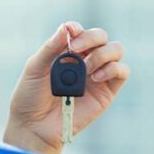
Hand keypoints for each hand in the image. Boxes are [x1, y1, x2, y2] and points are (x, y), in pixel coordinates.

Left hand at [5, 21, 129, 153]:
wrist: (35, 125)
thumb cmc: (30, 97)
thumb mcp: (35, 68)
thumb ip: (51, 47)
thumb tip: (67, 27)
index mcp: (65, 52)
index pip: (79, 31)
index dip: (77, 29)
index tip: (71, 32)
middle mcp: (83, 60)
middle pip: (101, 36)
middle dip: (91, 37)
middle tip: (76, 49)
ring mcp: (97, 75)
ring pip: (115, 50)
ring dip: (102, 54)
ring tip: (85, 69)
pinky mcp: (107, 91)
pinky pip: (122, 71)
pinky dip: (113, 68)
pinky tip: (95, 77)